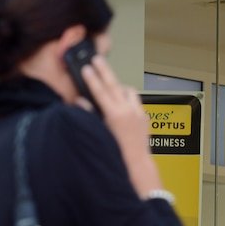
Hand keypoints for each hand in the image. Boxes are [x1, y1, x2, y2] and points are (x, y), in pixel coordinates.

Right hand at [78, 56, 162, 197]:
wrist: (137, 166)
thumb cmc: (116, 155)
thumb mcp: (99, 134)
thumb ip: (89, 116)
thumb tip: (79, 101)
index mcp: (115, 115)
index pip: (100, 91)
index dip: (92, 78)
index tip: (86, 67)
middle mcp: (128, 111)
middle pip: (114, 85)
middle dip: (104, 71)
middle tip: (96, 58)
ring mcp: (138, 113)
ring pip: (128, 91)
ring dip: (118, 85)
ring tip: (109, 81)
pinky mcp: (145, 118)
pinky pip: (135, 102)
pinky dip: (127, 98)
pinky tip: (121, 101)